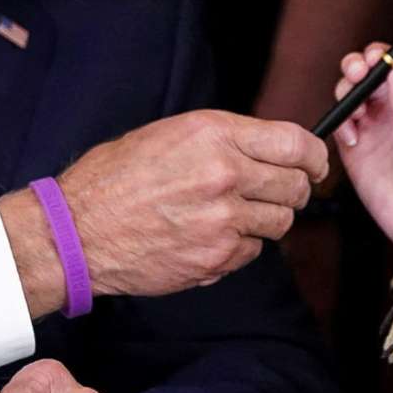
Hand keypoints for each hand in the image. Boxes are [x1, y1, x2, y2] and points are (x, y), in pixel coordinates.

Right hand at [52, 110, 326, 298]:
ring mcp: (223, 221)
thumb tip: (271, 149)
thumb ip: (226, 140)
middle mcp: (225, 175)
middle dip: (293, 190)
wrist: (77, 230)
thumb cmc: (116, 177)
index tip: (315, 164)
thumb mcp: (171, 133)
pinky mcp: (215, 259)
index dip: (314, 156)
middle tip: (277, 192)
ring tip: (232, 214)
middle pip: (296, 186)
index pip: (296, 143)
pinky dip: (240, 246)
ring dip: (266, 220)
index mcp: (215, 135)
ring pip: (280, 223)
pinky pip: (252, 252)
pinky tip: (210, 237)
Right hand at [330, 47, 392, 255]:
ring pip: (349, 96)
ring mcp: (371, 126)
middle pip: (366, 75)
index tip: (371, 58)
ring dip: (347, 97)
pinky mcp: (354, 147)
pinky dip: (341, 124)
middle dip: (356, 69)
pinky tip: (352, 139)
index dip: (380, 57)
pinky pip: (340, 124)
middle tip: (354, 74)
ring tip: (357, 115)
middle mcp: (392, 109)